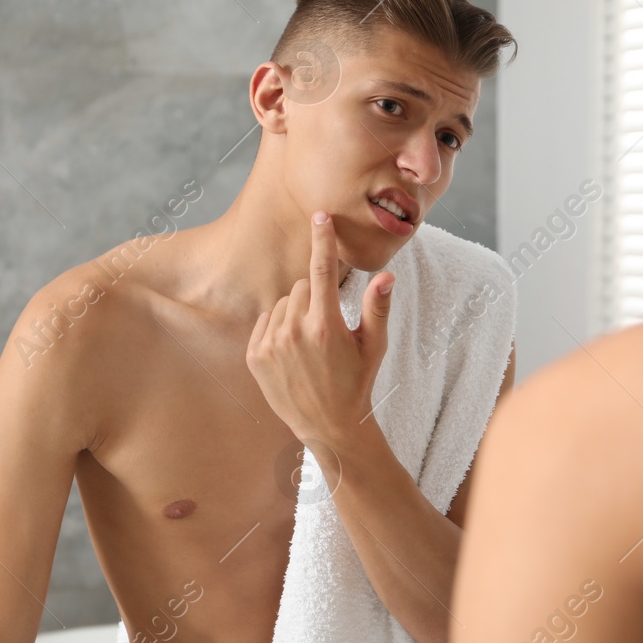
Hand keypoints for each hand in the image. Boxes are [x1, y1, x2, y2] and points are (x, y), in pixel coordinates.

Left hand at [246, 211, 394, 449]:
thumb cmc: (356, 383)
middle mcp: (295, 332)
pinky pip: (266, 320)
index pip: (322, 271)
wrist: (328, 426)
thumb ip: (378, 307)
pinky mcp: (255, 356)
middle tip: (328, 326)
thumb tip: (387, 275)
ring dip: (296, 312)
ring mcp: (271, 344)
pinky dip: (278, 327)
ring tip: (310, 343)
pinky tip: (292, 351)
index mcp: (326, 326)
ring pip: (283, 303)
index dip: (323, 240)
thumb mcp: (374, 346)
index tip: (320, 216)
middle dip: (315, 296)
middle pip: (301, 286)